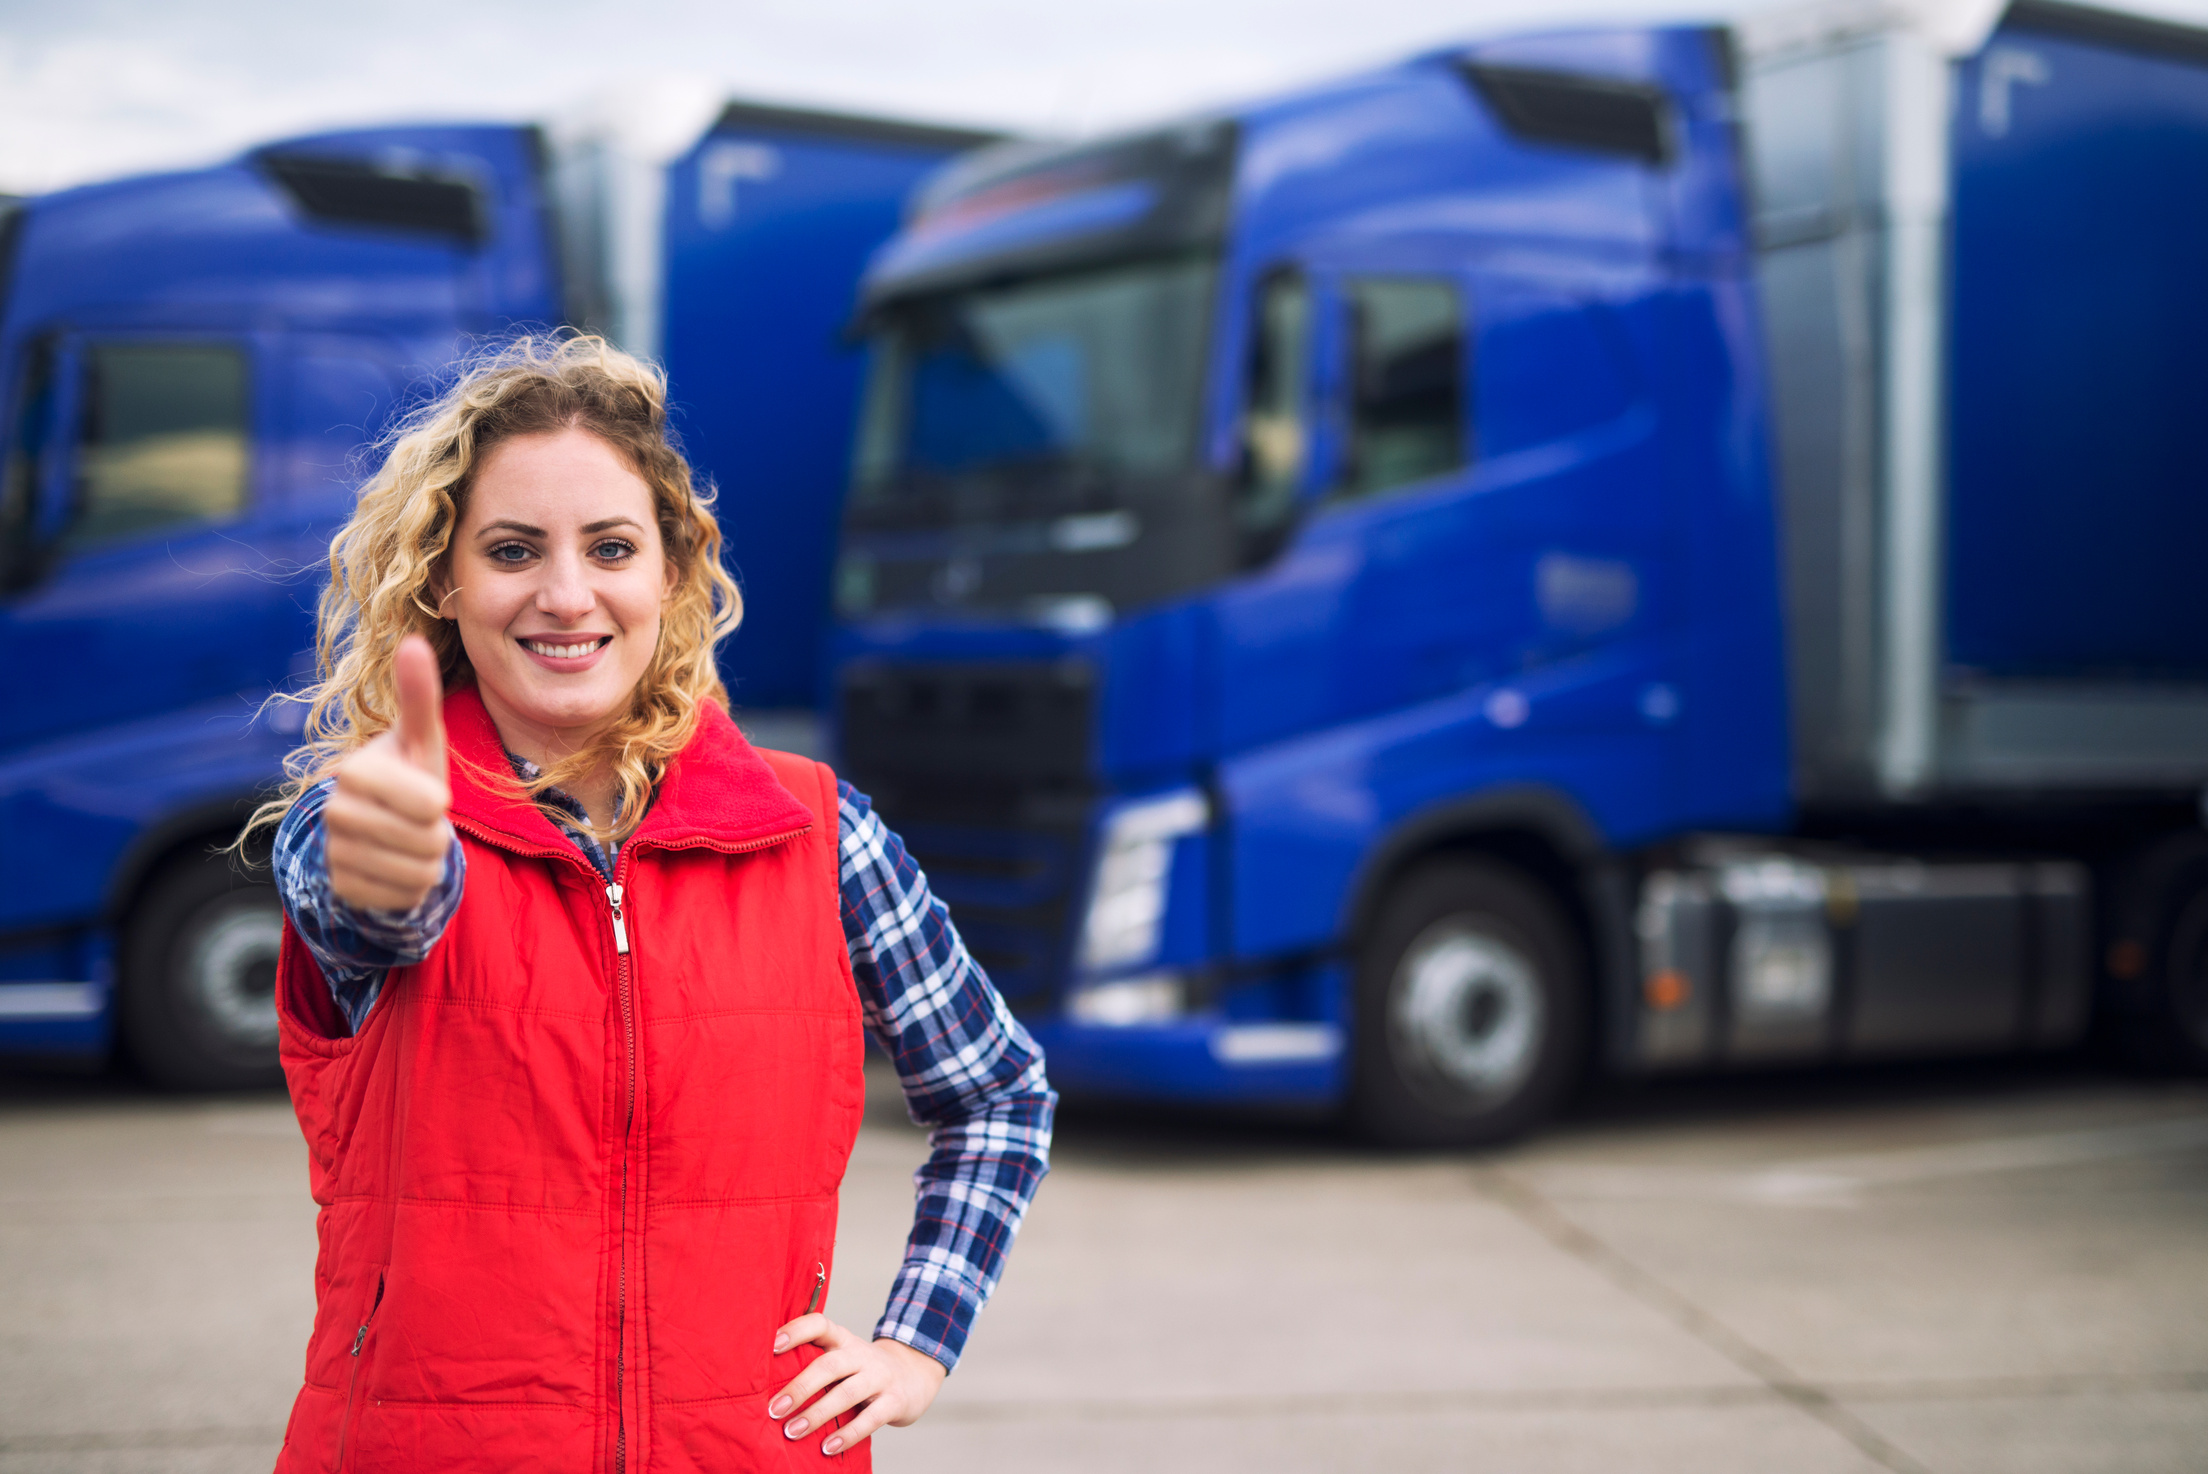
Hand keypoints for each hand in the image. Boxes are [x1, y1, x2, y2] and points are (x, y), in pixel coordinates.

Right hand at [326, 634, 451, 911]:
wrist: (379, 828)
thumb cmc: (409, 776)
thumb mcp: (422, 740)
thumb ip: (420, 695)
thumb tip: (414, 641)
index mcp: (354, 771)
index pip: (430, 804)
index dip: (438, 801)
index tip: (425, 792)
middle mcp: (333, 812)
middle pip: (427, 841)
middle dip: (436, 833)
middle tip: (418, 820)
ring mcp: (332, 854)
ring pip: (420, 873)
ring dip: (428, 861)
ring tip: (409, 841)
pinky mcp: (340, 890)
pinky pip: (404, 899)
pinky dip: (412, 888)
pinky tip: (396, 866)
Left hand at [768, 1315, 946, 1456]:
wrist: (914, 1376)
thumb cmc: (862, 1371)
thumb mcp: (842, 1357)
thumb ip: (813, 1362)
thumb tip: (764, 1385)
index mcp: (843, 1340)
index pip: (819, 1324)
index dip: (796, 1331)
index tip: (771, 1345)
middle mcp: (861, 1354)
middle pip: (828, 1365)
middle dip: (799, 1388)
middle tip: (773, 1409)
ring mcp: (880, 1377)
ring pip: (846, 1393)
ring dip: (816, 1415)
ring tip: (792, 1432)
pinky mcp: (895, 1401)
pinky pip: (869, 1419)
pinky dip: (847, 1435)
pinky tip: (828, 1448)